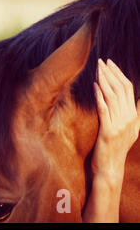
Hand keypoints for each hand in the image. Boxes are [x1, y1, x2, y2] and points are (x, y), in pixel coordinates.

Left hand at [92, 58, 139, 182]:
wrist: (110, 168)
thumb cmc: (115, 148)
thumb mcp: (130, 131)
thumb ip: (135, 114)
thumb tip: (138, 99)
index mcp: (134, 117)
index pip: (129, 89)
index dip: (119, 74)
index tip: (110, 63)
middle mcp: (130, 119)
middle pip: (121, 89)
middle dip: (111, 73)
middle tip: (101, 61)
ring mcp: (120, 125)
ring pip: (113, 96)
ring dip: (104, 80)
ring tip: (97, 68)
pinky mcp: (108, 131)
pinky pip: (104, 109)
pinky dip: (99, 96)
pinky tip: (94, 86)